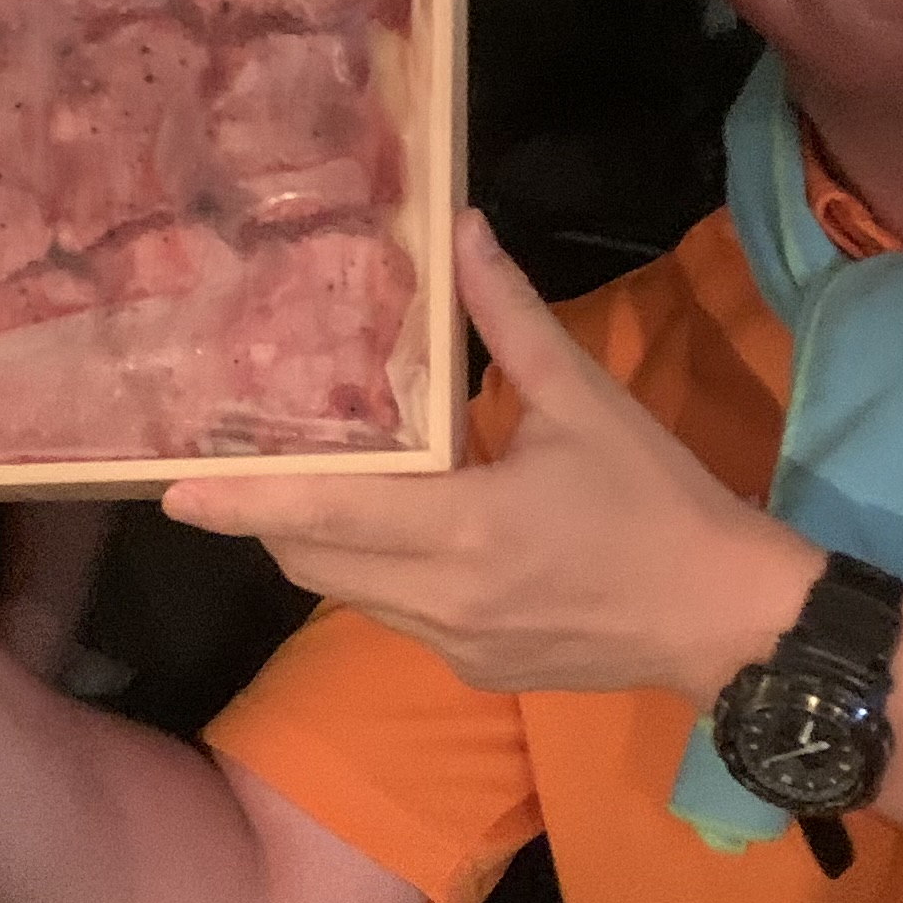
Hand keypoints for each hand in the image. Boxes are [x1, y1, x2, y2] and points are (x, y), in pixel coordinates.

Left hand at [162, 213, 818, 697]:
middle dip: (271, 517)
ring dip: (322, 544)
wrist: (729, 622)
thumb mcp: (587, 401)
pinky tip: (405, 531)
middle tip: (239, 463)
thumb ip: (510, 319)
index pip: (329, 514)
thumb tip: (461, 231)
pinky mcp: (471, 671)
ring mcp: (452, 646)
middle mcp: (443, 599)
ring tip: (315, 483)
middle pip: (311, 563)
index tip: (173, 489)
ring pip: (346, 594)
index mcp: (467, 530)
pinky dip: (377, 574)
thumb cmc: (660, 503)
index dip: (244, 501)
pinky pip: (393, 618)